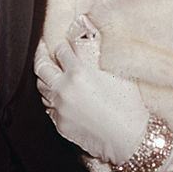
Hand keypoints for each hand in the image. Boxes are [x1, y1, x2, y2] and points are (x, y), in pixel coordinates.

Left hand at [34, 16, 150, 164]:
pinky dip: (52, 98)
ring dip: (45, 77)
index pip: (60, 50)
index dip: (63, 45)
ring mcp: (60, 108)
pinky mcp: (60, 124)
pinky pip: (49, 107)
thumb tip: (88, 31)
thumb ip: (97, 51)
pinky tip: (59, 95)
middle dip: (41, 54)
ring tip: (50, 72)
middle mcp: (65, 89)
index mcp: (78, 72)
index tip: (63, 43)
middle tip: (43, 48)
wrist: (131, 140)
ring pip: (41, 87)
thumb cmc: (129, 106)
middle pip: (41, 66)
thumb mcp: (115, 71)